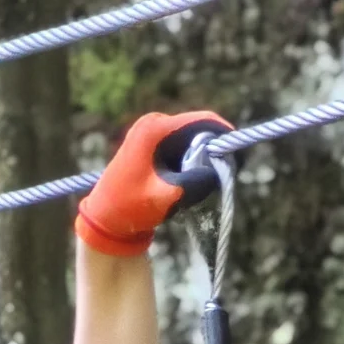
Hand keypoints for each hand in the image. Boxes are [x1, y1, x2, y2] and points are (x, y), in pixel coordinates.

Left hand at [75, 108, 230, 257]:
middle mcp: (154, 123)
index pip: (202, 121)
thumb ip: (195, 182)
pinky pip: (183, 148)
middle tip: (221, 177)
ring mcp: (152, 131)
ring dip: (201, 160)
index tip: (239, 155)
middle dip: (212, 151)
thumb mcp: (166, 197)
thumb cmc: (129, 209)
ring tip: (195, 186)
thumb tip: (221, 168)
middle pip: (198, 130)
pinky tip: (183, 184)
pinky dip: (190, 164)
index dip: (224, 136)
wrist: (104, 221)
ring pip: (192, 140)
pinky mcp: (154, 143)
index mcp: (155, 129)